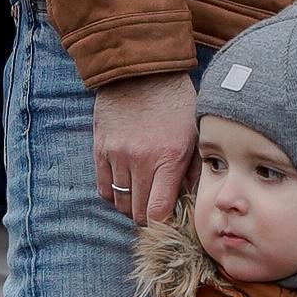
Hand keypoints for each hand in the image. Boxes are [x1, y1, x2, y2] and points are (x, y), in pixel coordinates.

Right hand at [92, 69, 198, 225]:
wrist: (141, 71)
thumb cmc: (175, 102)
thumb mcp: (195, 133)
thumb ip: (196, 170)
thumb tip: (194, 201)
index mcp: (170, 157)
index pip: (158, 211)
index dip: (163, 226)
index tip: (170, 226)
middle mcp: (141, 160)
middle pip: (138, 212)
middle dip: (149, 219)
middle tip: (159, 215)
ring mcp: (117, 155)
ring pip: (121, 203)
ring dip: (132, 208)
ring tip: (144, 202)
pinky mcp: (100, 149)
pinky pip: (104, 188)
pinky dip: (115, 196)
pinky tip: (128, 191)